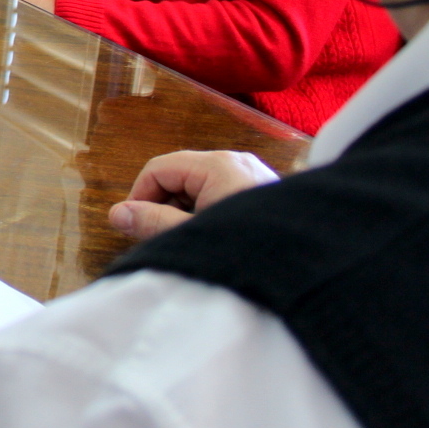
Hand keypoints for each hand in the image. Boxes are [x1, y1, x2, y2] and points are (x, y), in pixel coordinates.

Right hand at [110, 149, 279, 240]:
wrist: (311, 266)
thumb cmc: (251, 248)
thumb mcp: (193, 235)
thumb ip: (153, 223)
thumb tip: (117, 214)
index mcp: (216, 166)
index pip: (158, 169)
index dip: (140, 197)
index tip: (135, 228)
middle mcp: (235, 162)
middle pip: (179, 175)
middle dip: (164, 207)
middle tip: (163, 239)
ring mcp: (252, 175)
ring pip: (201, 186)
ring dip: (186, 213)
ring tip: (193, 243)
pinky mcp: (264, 191)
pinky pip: (223, 194)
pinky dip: (208, 213)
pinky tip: (216, 239)